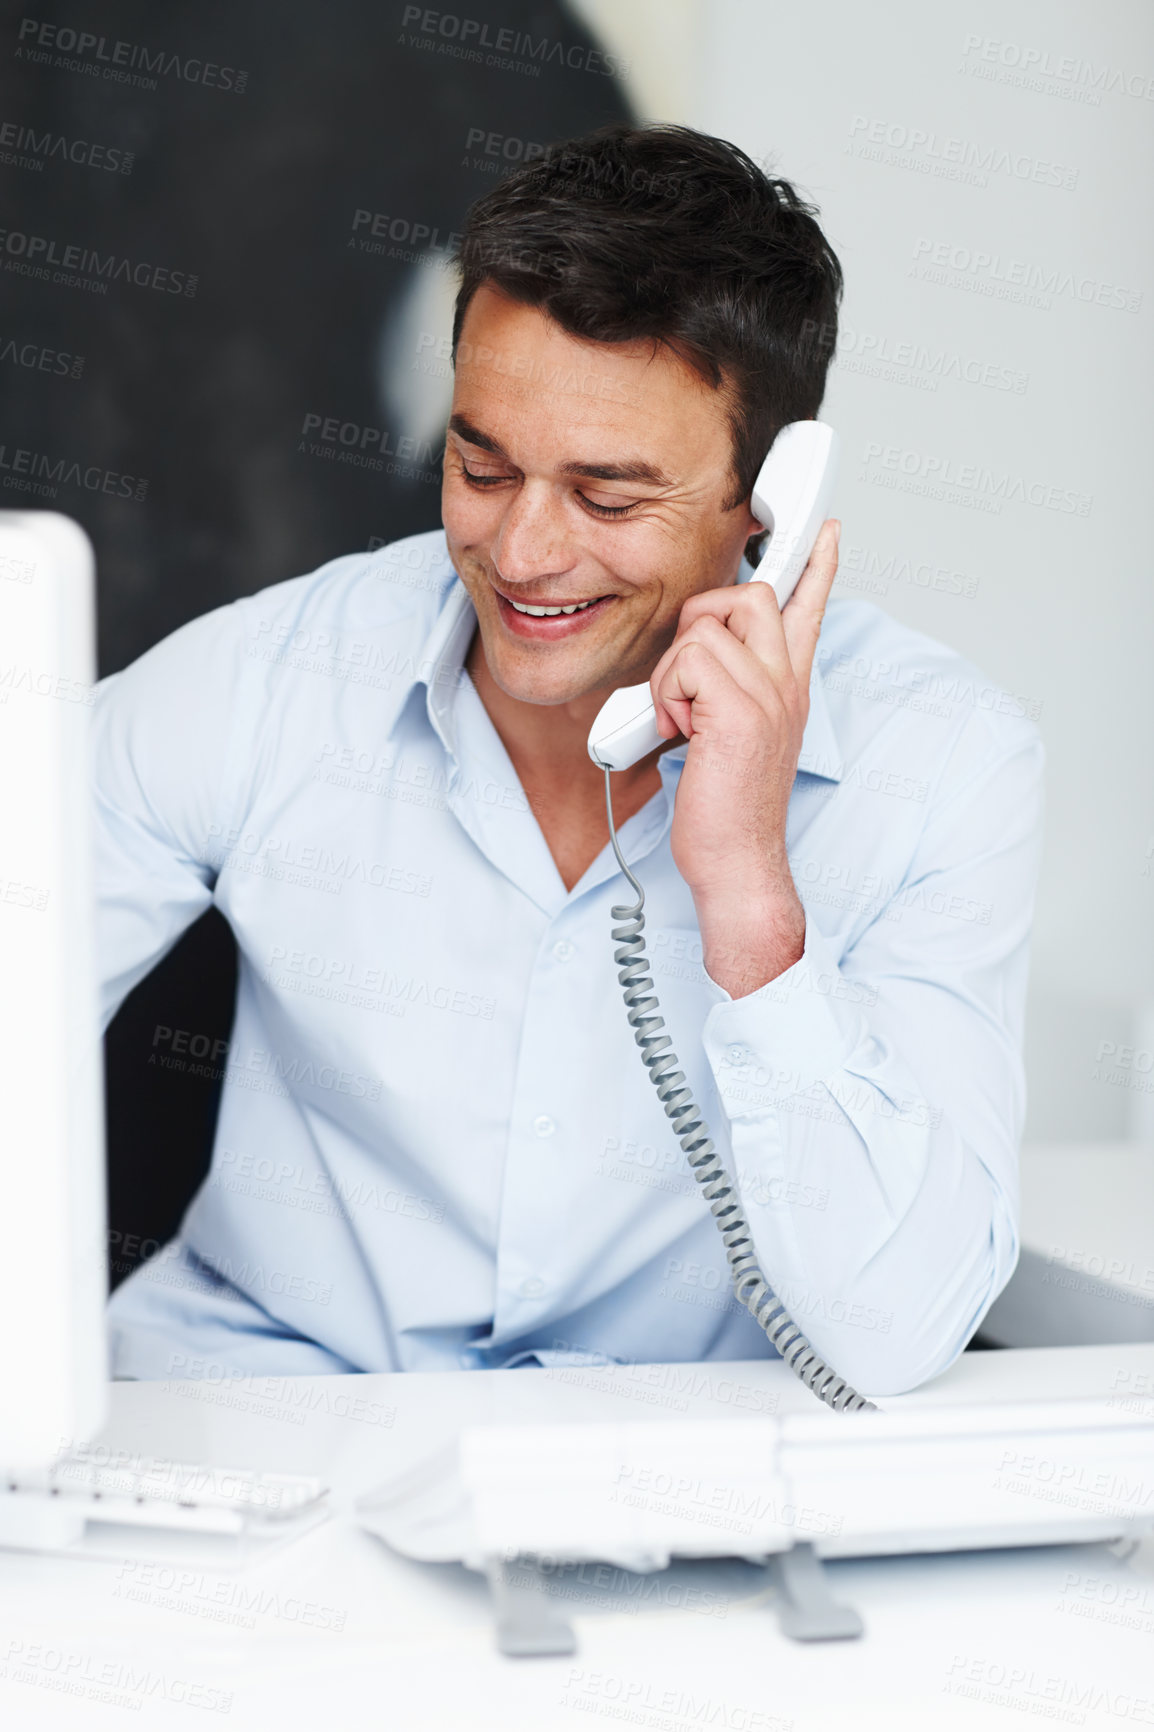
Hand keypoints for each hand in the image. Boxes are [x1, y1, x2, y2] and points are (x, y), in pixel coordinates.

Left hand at [651, 519, 840, 996]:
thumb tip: (696, 657)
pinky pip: (687, 661)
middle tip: (688, 682)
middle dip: (701, 623)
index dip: (817, 565)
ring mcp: (768, 695)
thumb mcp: (731, 736)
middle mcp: (786, 683)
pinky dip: (667, 695)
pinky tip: (678, 734)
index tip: (826, 529)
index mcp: (789, 686)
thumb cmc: (726, 809)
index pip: (810, 608)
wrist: (737, 862)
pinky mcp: (739, 711)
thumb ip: (726, 690)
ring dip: (673, 673)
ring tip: (683, 720)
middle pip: (748, 595)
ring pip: (706, 626)